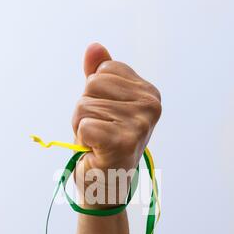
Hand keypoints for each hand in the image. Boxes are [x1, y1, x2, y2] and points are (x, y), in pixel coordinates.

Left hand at [72, 43, 161, 206]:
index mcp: (150, 93)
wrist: (105, 186)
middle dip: (86, 110)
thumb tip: (93, 47)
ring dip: (82, 127)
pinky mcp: (124, 141)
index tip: (106, 117)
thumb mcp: (102, 104)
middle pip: (91, 85)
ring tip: (98, 143)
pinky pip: (83, 125)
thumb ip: (100, 75)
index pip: (103, 70)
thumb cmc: (103, 144)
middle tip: (99, 133)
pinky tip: (96, 152)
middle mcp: (151, 106)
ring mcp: (141, 124)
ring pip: (84, 106)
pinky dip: (82, 141)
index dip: (95, 95)